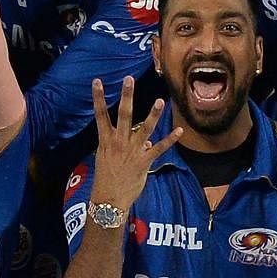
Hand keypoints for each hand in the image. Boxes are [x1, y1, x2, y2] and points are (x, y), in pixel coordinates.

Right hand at [88, 76, 181, 209]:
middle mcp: (119, 142)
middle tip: (129, 79)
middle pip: (123, 115)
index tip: (97, 81)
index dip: (98, 97)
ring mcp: (133, 151)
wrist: (109, 198)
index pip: (100, 114)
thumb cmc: (106, 178)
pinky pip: (160, 149)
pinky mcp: (144, 161)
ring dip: (153, 115)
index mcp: (106, 140)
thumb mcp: (108, 158)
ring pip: (145, 128)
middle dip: (126, 96)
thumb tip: (146, 140)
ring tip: (160, 101)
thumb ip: (124, 146)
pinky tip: (179, 131)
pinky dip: (170, 140)